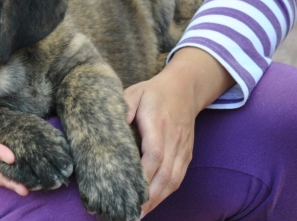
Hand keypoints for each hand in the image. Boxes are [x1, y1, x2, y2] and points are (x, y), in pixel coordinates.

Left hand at [123, 47, 234, 216]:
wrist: (185, 87)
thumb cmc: (153, 92)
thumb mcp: (134, 92)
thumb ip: (122, 108)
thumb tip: (110, 127)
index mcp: (158, 123)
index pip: (154, 153)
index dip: (143, 173)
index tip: (129, 188)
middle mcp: (174, 139)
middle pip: (165, 173)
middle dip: (149, 196)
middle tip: (130, 213)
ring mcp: (182, 148)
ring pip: (173, 180)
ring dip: (157, 200)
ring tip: (138, 215)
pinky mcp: (186, 154)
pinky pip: (178, 178)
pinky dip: (166, 193)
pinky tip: (152, 203)